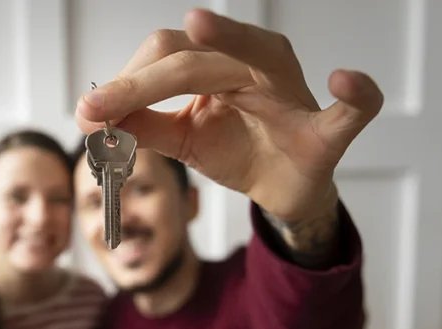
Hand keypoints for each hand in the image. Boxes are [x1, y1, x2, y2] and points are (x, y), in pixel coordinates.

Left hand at [74, 8, 383, 223]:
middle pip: (195, 57)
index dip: (124, 84)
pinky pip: (352, 111)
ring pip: (260, 56)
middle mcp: (258, 65)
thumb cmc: (237, 150)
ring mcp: (295, 95)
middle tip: (97, 109)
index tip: (86, 112)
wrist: (283, 189)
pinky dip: (355, 95)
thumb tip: (93, 118)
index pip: (166, 57)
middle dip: (141, 82)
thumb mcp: (181, 140)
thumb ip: (144, 126)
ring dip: (229, 41)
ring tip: (199, 27)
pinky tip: (346, 82)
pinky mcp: (327, 133)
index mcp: (220, 64)